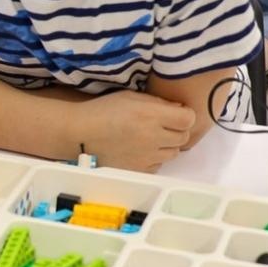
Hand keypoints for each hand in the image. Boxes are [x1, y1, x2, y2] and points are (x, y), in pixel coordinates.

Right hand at [80, 91, 195, 172]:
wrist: (79, 134)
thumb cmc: (102, 110)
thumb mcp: (130, 97)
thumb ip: (157, 102)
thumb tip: (179, 109)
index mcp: (151, 115)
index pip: (188, 119)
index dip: (184, 115)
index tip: (175, 114)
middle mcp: (152, 137)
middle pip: (183, 137)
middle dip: (177, 130)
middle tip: (162, 126)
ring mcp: (146, 156)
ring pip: (173, 153)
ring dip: (167, 145)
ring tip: (150, 138)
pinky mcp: (139, 170)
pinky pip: (158, 165)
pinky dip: (154, 158)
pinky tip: (140, 150)